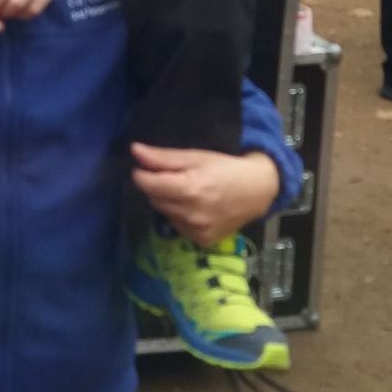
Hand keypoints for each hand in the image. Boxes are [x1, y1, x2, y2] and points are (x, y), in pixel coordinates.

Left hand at [129, 144, 279, 247]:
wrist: (257, 191)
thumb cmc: (225, 168)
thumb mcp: (195, 157)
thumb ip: (163, 157)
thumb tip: (134, 150)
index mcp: (189, 189)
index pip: (147, 185)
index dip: (142, 175)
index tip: (144, 168)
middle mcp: (191, 214)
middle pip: (155, 199)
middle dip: (159, 187)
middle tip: (175, 178)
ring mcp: (197, 230)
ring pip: (165, 213)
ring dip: (170, 202)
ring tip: (189, 192)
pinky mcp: (202, 240)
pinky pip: (178, 226)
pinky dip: (181, 216)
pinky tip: (196, 208)